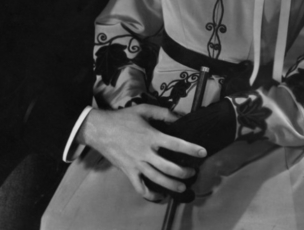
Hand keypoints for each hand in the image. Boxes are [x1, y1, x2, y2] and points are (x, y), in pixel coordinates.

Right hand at [77, 105, 206, 201]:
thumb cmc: (123, 118)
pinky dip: (151, 194)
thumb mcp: (144, 109)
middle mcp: (145, 152)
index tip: (203, 152)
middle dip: (184, 172)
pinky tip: (160, 195)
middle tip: (193, 172)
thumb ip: (163, 112)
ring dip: (172, 185)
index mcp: (151, 136)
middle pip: (169, 167)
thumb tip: (180, 116)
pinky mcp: (128, 172)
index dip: (191, 148)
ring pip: (157, 179)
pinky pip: (140, 188)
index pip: (175, 144)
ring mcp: (137, 164)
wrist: (100, 129)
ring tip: (183, 186)